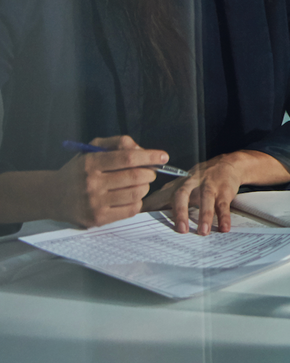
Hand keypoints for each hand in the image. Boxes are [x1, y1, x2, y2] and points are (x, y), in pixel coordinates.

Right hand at [53, 136, 168, 228]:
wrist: (52, 196)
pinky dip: (137, 201)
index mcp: (90, 163)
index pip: (127, 158)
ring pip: (137, 193)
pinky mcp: (98, 219)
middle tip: (149, 172)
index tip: (163, 156)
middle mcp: (91, 183)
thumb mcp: (92, 149)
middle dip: (150, 173)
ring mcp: (94, 203)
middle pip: (136, 177)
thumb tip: (142, 149)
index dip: (150, 156)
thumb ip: (117, 143)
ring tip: (139, 183)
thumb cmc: (79, 170)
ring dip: (145, 187)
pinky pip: (131, 210)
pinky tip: (130, 196)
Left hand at [151, 150, 289, 235]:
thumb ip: (167, 196)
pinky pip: (224, 204)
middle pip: (183, 195)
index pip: (162, 195)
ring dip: (205, 216)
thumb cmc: (201, 179)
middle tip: (181, 230)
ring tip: (203, 232)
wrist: (228, 164)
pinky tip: (224, 228)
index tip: (145, 221)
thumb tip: (144, 211)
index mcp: (179, 184)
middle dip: (180, 212)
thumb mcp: (183, 184)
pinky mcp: (224, 190)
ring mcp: (210, 186)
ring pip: (206, 200)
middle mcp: (192, 183)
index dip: (154, 206)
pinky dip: (224, 217)